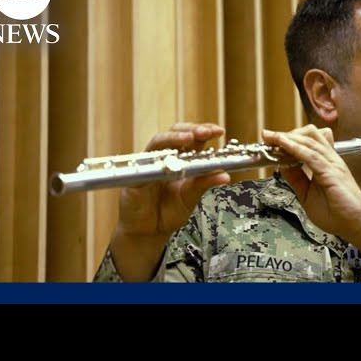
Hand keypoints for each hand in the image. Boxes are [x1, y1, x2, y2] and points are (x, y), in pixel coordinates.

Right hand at [116, 123, 230, 241]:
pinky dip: (155, 163)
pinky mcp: (135, 177)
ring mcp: (149, 164)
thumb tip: (225, 175)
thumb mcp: (191, 197)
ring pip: (158, 142)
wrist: (149, 231)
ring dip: (174, 138)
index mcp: (181, 159)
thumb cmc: (168, 211)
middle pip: (175, 133)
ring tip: (189, 138)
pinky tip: (166, 165)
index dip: (205, 131)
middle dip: (191, 129)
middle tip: (205, 132)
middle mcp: (165, 157)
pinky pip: (143, 166)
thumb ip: (204, 184)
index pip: (193, 138)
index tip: (219, 131)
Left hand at [261, 124, 360, 241]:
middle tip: (268, 136)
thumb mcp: (307, 195)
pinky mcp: (332, 172)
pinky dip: (294, 148)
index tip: (269, 138)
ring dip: (287, 137)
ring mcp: (332, 164)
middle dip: (286, 133)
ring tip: (270, 137)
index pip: (306, 142)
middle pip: (308, 134)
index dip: (288, 138)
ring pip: (308, 140)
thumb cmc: (338, 214)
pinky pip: (310, 155)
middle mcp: (330, 159)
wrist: (358, 225)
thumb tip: (281, 165)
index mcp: (325, 163)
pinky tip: (282, 144)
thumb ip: (296, 179)